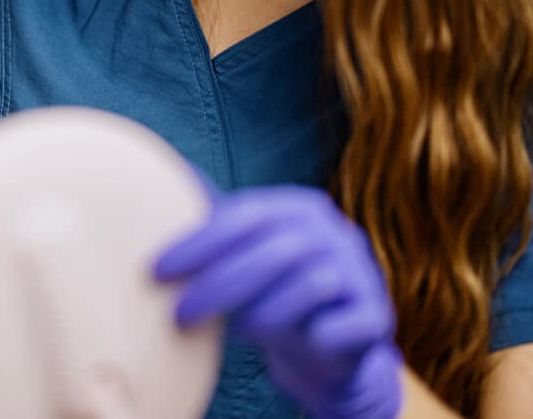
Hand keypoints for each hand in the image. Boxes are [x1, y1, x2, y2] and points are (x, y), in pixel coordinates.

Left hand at [154, 186, 402, 418]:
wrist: (330, 343)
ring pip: (308, 286)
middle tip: (179, 314)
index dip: (198, 243)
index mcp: (297, 207)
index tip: (156, 270)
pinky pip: (342, 326)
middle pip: (273, 251)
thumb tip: (157, 189)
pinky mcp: (376, 317)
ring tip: (233, 331)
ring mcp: (361, 273)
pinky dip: (311, 336)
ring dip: (261, 312)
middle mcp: (334, 232)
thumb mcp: (243, 254)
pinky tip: (291, 343)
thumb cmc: (272, 290)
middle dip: (218, 284)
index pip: (244, 216)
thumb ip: (211, 228)